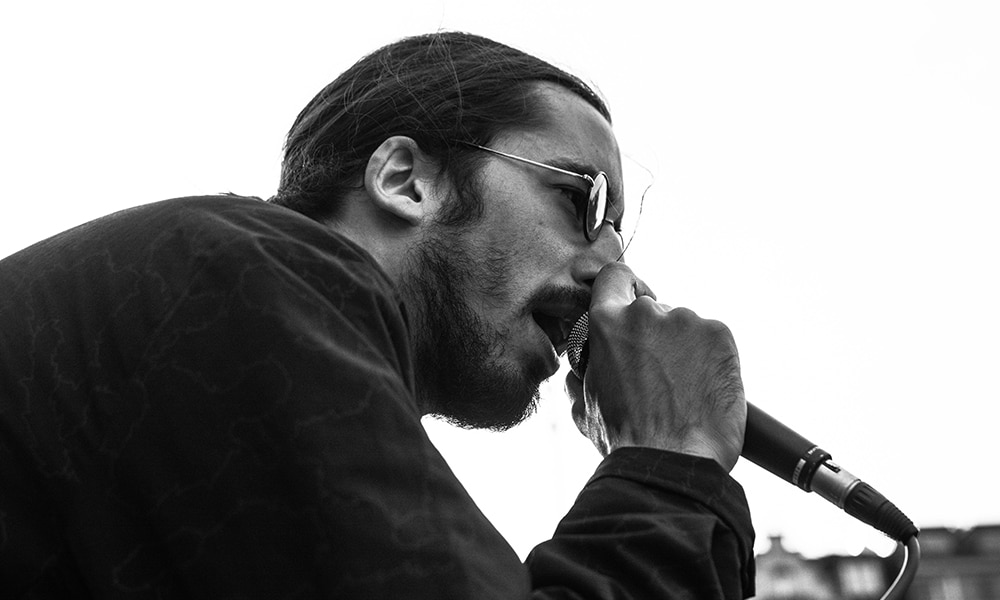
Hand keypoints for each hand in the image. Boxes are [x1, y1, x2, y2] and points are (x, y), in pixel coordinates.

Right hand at [566, 262, 745, 470]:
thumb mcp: (584, 406)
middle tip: (659, 377)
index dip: (624, 288)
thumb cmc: (626, 440)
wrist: (672, 461)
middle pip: (653, 309)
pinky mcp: (719, 333)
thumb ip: (580, 375)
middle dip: (656, 336)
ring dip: (684, 350)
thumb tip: (580, 370)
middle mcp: (645, 312)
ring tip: (683, 392)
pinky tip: (703, 390)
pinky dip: (711, 359)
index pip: (614, 277)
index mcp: (605, 323)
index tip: (633, 301)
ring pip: (685, 327)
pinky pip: (712, 339)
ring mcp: (686, 320)